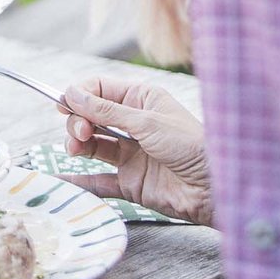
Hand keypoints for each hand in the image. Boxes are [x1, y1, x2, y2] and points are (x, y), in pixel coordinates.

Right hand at [61, 76, 212, 225]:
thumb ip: (106, 111)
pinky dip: (80, 180)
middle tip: (79, 132)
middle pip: (91, 117)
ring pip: (91, 145)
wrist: (215, 188)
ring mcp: (130, 154)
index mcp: (141, 100)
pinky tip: (63, 178)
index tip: (64, 106)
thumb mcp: (146, 122)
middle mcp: (133, 124)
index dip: (79, 95)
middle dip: (78, 121)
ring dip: (77, 144)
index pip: (100, 90)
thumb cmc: (191, 145)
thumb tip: (71, 93)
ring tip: (74, 149)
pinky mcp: (129, 181)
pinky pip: (98, 179)